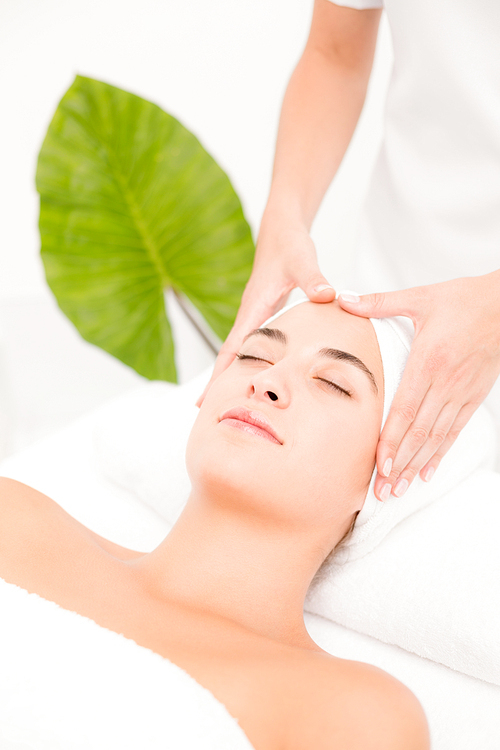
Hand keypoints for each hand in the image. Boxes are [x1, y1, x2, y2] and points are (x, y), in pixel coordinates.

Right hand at [196, 214, 335, 405]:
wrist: (282, 230)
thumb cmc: (290, 245)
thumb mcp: (303, 260)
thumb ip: (313, 279)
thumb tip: (327, 295)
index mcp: (254, 306)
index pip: (233, 347)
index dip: (222, 373)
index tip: (207, 396)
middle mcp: (249, 314)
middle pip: (227, 354)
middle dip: (215, 380)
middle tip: (200, 408)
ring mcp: (254, 315)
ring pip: (236, 350)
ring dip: (227, 372)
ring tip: (218, 398)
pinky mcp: (262, 313)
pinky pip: (249, 343)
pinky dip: (242, 360)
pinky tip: (247, 373)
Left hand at [338, 272, 499, 499]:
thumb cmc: (463, 299)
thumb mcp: (420, 297)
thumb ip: (379, 302)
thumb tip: (343, 299)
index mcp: (428, 362)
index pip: (405, 410)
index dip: (392, 440)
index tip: (380, 464)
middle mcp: (445, 383)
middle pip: (419, 432)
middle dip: (400, 464)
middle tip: (382, 490)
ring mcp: (461, 393)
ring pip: (435, 437)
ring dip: (416, 466)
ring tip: (399, 489)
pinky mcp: (473, 397)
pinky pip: (455, 431)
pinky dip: (440, 454)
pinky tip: (426, 473)